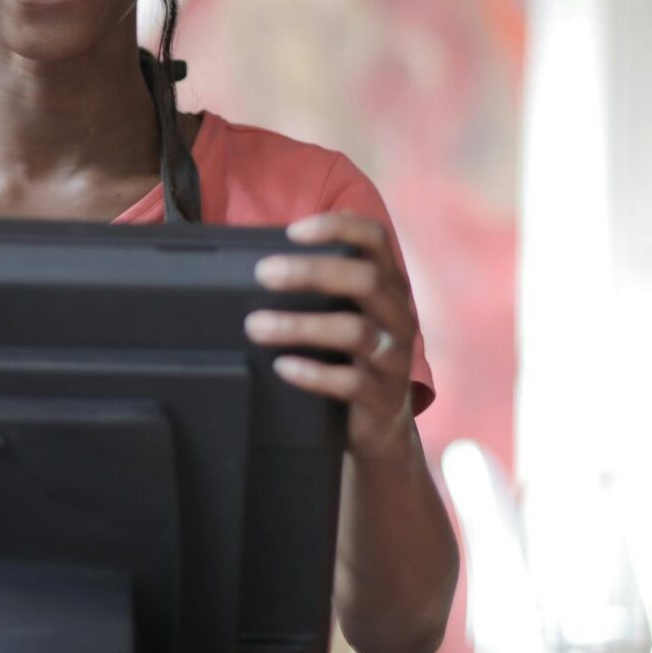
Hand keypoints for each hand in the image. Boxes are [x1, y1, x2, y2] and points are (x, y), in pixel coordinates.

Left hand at [245, 212, 419, 466]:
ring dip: (300, 326)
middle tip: (263, 274)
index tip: (293, 231)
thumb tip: (252, 261)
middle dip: (312, 271)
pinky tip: (282, 367)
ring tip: (255, 326)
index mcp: (389, 285)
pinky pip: (351, 383)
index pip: (375, 239)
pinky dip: (313, 373)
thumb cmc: (349, 355)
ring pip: (354, 332)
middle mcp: (399, 315)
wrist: (381, 425)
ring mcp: (394, 358)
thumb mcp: (345, 313)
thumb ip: (319, 286)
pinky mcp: (383, 397)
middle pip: (365, 280)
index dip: (339, 227)